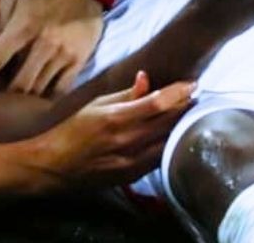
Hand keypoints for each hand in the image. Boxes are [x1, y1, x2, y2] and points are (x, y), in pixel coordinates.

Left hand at [0, 0, 102, 95]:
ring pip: (37, 91)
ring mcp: (62, 55)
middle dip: (2, 97)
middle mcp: (43, 44)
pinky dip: (44, 100)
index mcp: (23, 27)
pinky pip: (59, 92)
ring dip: (22, 101)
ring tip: (9, 105)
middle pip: (18, 83)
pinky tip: (34, 103)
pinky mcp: (77, 63)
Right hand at [37, 71, 194, 187]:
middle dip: (185, 107)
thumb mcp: (96, 105)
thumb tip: (146, 78)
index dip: (178, 92)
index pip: (158, 103)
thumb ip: (125, 94)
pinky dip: (170, 144)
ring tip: (190, 114)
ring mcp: (132, 160)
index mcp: (116, 117)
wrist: (57, 165)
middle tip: (196, 96)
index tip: (192, 84)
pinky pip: (160, 158)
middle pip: (169, 122)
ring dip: (182, 126)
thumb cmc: (73, 130)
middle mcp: (127, 139)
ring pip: (169, 141)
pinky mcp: (134, 175)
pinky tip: (174, 135)